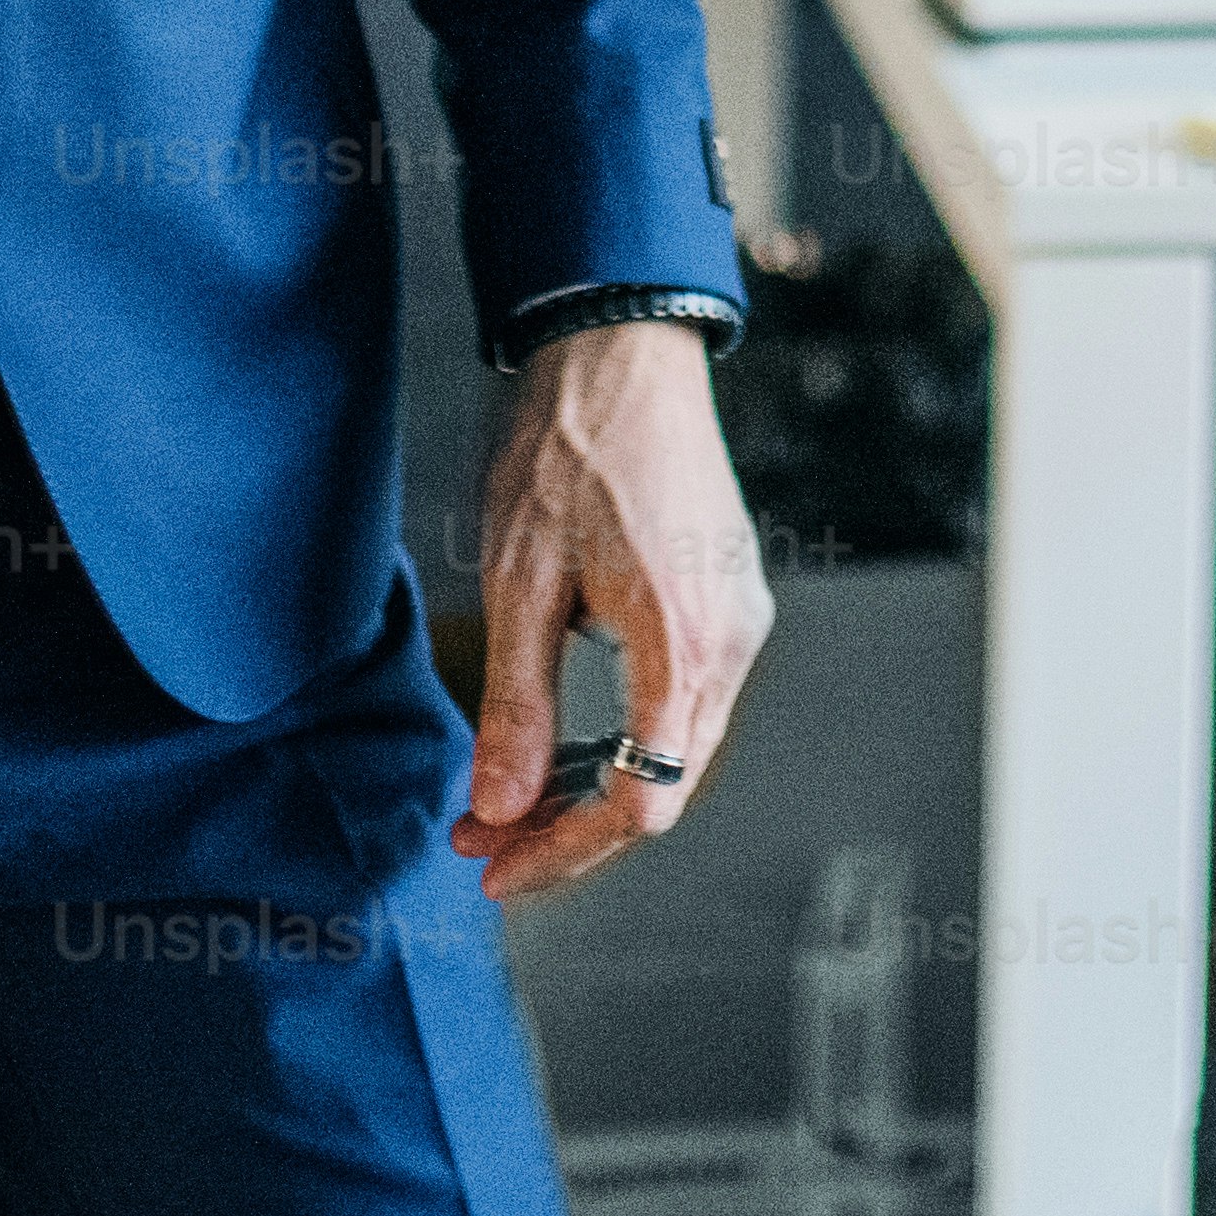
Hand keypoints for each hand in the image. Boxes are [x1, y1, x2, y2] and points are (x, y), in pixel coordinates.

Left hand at [454, 318, 766, 900]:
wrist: (623, 351)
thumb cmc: (569, 448)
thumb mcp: (519, 579)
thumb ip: (517, 703)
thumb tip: (501, 804)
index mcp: (683, 639)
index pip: (644, 799)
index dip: (566, 851)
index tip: (495, 864)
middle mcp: (729, 642)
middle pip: (662, 788)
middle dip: (566, 829)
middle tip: (478, 838)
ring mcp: (736, 623)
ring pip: (672, 752)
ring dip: (590, 787)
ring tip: (504, 799)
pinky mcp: (726, 606)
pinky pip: (680, 705)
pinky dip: (621, 740)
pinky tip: (562, 745)